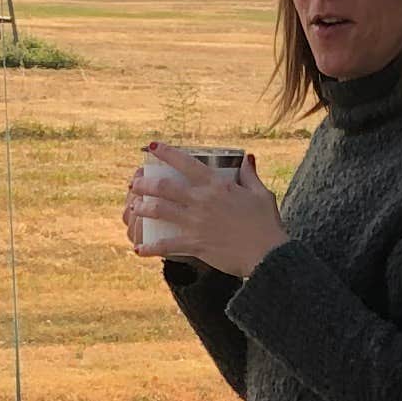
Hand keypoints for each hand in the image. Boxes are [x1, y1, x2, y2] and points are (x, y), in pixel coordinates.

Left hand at [125, 144, 287, 277]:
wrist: (268, 255)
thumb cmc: (267, 224)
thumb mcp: (262, 194)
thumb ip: (250, 175)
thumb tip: (247, 158)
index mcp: (217, 185)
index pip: (185, 163)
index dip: (166, 152)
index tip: (152, 146)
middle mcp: (202, 201)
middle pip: (164, 187)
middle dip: (144, 183)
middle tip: (135, 183)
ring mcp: (196, 223)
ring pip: (160, 211)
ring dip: (142, 208)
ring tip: (133, 208)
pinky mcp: (195, 245)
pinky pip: (166, 246)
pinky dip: (150, 248)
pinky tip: (138, 250)